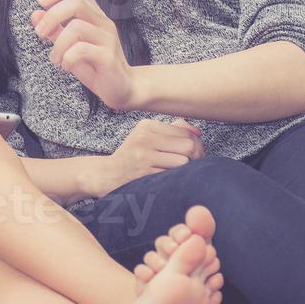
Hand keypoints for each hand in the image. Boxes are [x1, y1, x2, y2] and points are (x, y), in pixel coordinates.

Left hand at [31, 0, 138, 109]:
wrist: (123, 89)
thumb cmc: (95, 66)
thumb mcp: (69, 47)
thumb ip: (55, 30)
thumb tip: (35, 14)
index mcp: (94, 16)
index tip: (40, 3)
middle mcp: (103, 22)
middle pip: (77, 2)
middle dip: (52, 15)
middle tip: (39, 33)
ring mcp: (108, 38)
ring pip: (76, 27)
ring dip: (58, 44)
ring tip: (55, 59)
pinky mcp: (108, 57)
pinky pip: (81, 50)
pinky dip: (67, 58)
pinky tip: (66, 67)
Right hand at [81, 118, 204, 197]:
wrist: (106, 175)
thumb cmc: (132, 156)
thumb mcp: (147, 136)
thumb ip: (172, 131)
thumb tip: (197, 133)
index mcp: (147, 125)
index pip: (186, 131)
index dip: (196, 143)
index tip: (193, 153)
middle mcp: (145, 137)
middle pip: (189, 146)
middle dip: (196, 157)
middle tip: (192, 164)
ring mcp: (143, 155)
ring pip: (184, 161)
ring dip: (185, 170)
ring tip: (177, 171)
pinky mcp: (144, 173)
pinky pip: (173, 174)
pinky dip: (175, 178)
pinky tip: (168, 178)